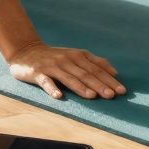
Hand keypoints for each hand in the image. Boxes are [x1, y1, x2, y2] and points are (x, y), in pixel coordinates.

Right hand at [7, 41, 126, 99]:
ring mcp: (52, 66)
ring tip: (92, 96)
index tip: (122, 91)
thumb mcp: (75, 56)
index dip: (109, 80)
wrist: (26, 51)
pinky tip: (59, 96)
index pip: (97, 69)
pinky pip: (46, 82)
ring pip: (69, 78)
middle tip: (112, 96)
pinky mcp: (38, 73)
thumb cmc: (55, 57)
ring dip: (81, 87)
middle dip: (100, 85)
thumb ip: (94, 62)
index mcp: (78, 56)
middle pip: (86, 74)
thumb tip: (114, 72)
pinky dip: (52, 88)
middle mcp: (66, 59)